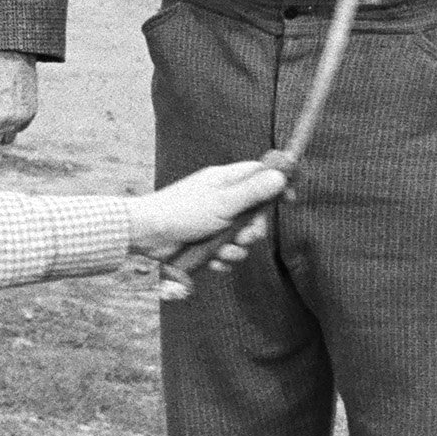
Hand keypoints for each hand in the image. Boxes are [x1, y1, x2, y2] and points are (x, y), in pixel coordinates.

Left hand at [125, 159, 288, 289]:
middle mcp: (221, 198)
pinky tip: (213, 260)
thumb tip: (280, 177)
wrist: (147, 235)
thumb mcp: (223, 202)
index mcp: (225, 180)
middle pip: (256, 213)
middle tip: (245, 236)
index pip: (260, 175)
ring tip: (223, 250)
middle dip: (254, 229)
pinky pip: (227, 252)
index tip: (289, 200)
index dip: (277, 185)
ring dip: (237, 248)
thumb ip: (253, 192)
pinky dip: (223, 258)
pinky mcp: (206, 241)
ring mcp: (214, 221)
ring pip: (242, 237)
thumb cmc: (182, 211)